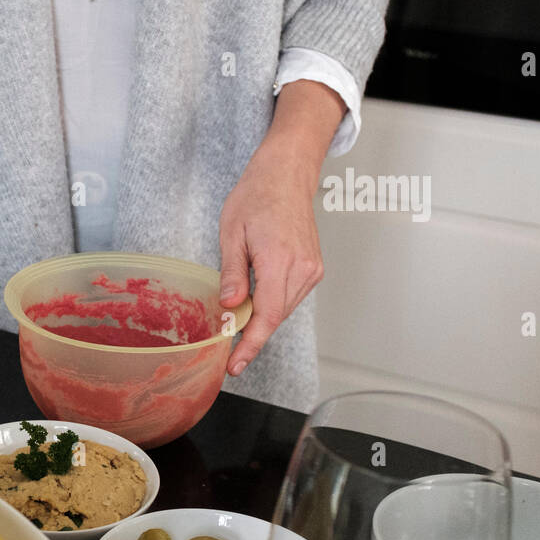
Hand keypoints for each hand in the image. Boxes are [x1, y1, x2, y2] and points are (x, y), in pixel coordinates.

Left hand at [218, 80, 342, 376]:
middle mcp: (302, 268)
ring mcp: (312, 269)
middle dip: (250, 335)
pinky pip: (290, 297)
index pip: (267, 316)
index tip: (235, 365)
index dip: (250, 344)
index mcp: (279, 259)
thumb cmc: (256, 196)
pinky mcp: (314, 268)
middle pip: (276, 317)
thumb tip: (229, 306)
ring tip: (235, 320)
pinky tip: (254, 300)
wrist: (286, 174)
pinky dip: (271, 304)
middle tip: (226, 349)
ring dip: (260, 319)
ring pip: (283, 309)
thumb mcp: (231, 233)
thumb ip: (232, 273)